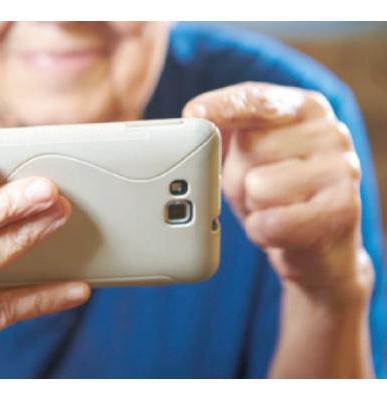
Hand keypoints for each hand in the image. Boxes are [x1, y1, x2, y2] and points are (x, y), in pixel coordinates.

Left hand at [183, 82, 373, 376]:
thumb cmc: (269, 200)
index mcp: (296, 109)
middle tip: (255, 193)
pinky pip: (278, 221)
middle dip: (238, 183)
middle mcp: (324, 131)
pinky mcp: (344, 208)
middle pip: (248, 154)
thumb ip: (218, 139)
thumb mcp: (239, 163)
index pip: (253, 96)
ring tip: (271, 213)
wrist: (312, 250)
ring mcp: (341, 167)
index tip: (193, 115)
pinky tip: (282, 232)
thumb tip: (184, 125)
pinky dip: (268, 233)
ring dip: (254, 211)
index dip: (221, 106)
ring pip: (260, 188)